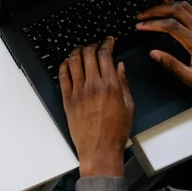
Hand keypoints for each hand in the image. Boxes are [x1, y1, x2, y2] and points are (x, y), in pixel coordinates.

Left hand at [59, 39, 133, 177]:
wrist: (99, 149)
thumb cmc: (116, 132)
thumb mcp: (129, 106)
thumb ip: (124, 83)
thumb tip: (120, 66)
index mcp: (110, 86)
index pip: (106, 55)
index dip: (107, 43)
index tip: (108, 40)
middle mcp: (93, 85)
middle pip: (89, 54)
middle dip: (92, 45)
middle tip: (95, 44)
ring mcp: (78, 92)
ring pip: (74, 61)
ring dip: (77, 51)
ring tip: (80, 49)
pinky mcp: (67, 99)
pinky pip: (63, 76)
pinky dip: (64, 65)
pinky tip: (67, 62)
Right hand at [136, 0, 191, 112]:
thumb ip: (172, 65)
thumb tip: (154, 53)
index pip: (171, 26)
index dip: (153, 24)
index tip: (140, 26)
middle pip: (177, 11)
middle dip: (156, 11)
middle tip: (141, 16)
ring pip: (185, 8)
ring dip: (166, 6)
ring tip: (151, 10)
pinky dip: (178, 6)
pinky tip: (170, 2)